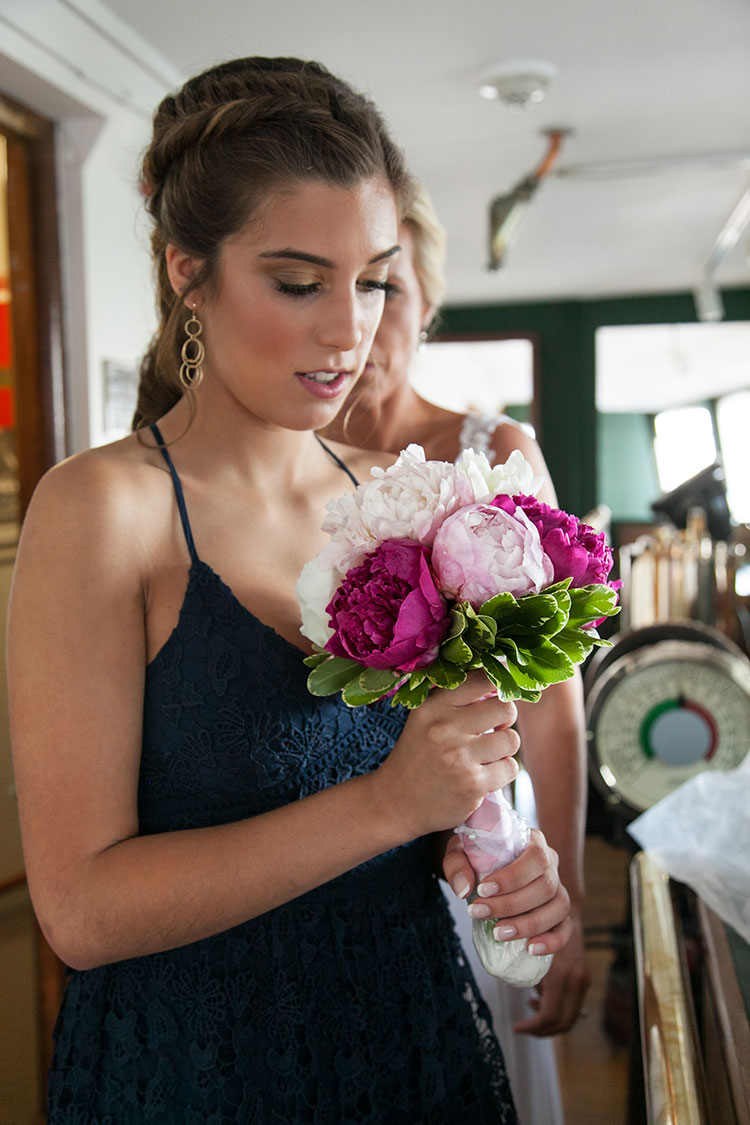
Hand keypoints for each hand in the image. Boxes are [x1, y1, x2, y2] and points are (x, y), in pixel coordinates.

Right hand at [377, 672, 519, 837]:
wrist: (396, 802)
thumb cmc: (418, 755)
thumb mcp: (425, 718)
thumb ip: (457, 699)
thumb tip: (502, 680)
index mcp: (433, 705)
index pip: (482, 679)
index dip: (500, 684)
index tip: (501, 692)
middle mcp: (444, 727)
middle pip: (505, 708)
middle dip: (505, 719)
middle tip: (493, 728)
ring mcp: (459, 757)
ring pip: (511, 740)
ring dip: (504, 749)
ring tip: (486, 754)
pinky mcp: (472, 784)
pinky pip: (510, 768)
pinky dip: (502, 772)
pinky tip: (483, 775)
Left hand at [442, 828, 571, 956]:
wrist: (483, 866)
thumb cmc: (476, 855)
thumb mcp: (461, 851)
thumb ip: (457, 863)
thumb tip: (464, 889)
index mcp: (533, 842)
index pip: (535, 857)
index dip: (512, 877)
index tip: (483, 889)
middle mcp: (551, 863)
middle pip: (546, 886)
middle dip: (511, 904)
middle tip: (479, 913)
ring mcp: (558, 888)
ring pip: (559, 907)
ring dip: (529, 924)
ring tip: (499, 934)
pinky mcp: (558, 913)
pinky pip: (565, 928)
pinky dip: (553, 941)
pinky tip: (531, 949)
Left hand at [511, 905, 589, 1035]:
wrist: (563, 902)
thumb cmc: (537, 920)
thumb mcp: (524, 942)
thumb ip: (517, 963)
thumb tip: (500, 977)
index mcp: (562, 974)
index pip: (550, 1015)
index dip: (532, 1026)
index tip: (516, 1027)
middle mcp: (577, 978)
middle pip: (563, 1021)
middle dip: (542, 1029)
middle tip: (522, 1027)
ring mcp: (583, 977)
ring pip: (571, 1014)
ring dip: (550, 1018)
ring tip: (531, 1009)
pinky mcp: (583, 974)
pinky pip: (573, 1001)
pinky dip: (557, 1006)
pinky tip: (540, 997)